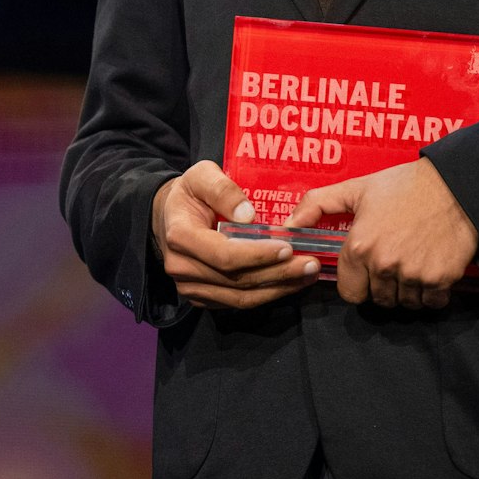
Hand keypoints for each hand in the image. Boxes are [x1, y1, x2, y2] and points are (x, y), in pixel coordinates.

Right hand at [151, 161, 319, 308]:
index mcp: (180, 235)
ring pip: (241, 297)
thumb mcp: (202, 175)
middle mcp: (182, 267)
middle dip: (277, 273)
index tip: (287, 247)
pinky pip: (238, 302)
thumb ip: (223, 189)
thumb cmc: (190, 194)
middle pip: (236, 280)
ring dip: (278, 288)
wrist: (168, 217)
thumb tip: (248, 215)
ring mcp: (190, 287)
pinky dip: (267, 294)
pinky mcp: (203, 298)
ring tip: (308, 274)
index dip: (257, 255)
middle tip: (310, 264)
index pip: (223, 255)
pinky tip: (290, 282)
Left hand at [286, 159, 477, 308]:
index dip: (356, 283)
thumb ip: (317, 205)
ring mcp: (413, 274)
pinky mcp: (441, 279)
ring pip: (404, 303)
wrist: (455, 184)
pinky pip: (431, 302)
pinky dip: (431, 292)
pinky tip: (429, 269)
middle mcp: (384, 264)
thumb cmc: (403, 185)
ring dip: (406, 291)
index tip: (365, 270)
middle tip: (391, 263)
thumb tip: (288, 224)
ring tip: (411, 262)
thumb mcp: (356, 189)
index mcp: (359, 246)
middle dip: (382, 286)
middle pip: (377, 300)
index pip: (349, 292)